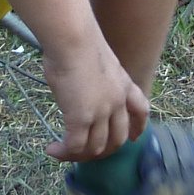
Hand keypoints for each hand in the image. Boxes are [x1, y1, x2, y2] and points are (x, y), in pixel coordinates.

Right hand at [41, 40, 149, 162]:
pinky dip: (64, 152)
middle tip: (86, 150)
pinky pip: (75, 146)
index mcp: (124, 85)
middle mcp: (117, 102)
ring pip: (97, 148)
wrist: (73, 39)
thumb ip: (98, 80)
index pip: (141, 111)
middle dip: (104, 150)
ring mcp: (101, 112)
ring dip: (80, 155)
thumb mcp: (100, 62)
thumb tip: (82, 90)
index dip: (138, 128)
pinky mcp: (81, 119)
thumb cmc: (78, 42)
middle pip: (118, 138)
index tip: (134, 138)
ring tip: (63, 151)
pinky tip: (52, 149)